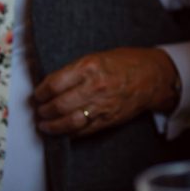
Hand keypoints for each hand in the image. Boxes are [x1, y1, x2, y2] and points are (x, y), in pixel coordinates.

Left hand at [34, 47, 178, 136]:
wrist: (151, 77)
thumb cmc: (125, 64)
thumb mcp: (97, 58)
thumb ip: (74, 71)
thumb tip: (51, 86)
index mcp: (89, 67)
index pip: (53, 84)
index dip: (40, 93)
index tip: (38, 95)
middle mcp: (94, 87)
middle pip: (57, 105)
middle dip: (43, 111)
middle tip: (39, 111)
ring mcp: (101, 105)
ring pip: (67, 122)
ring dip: (51, 126)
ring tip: (45, 124)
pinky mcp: (107, 120)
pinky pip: (82, 131)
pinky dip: (68, 133)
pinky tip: (62, 131)